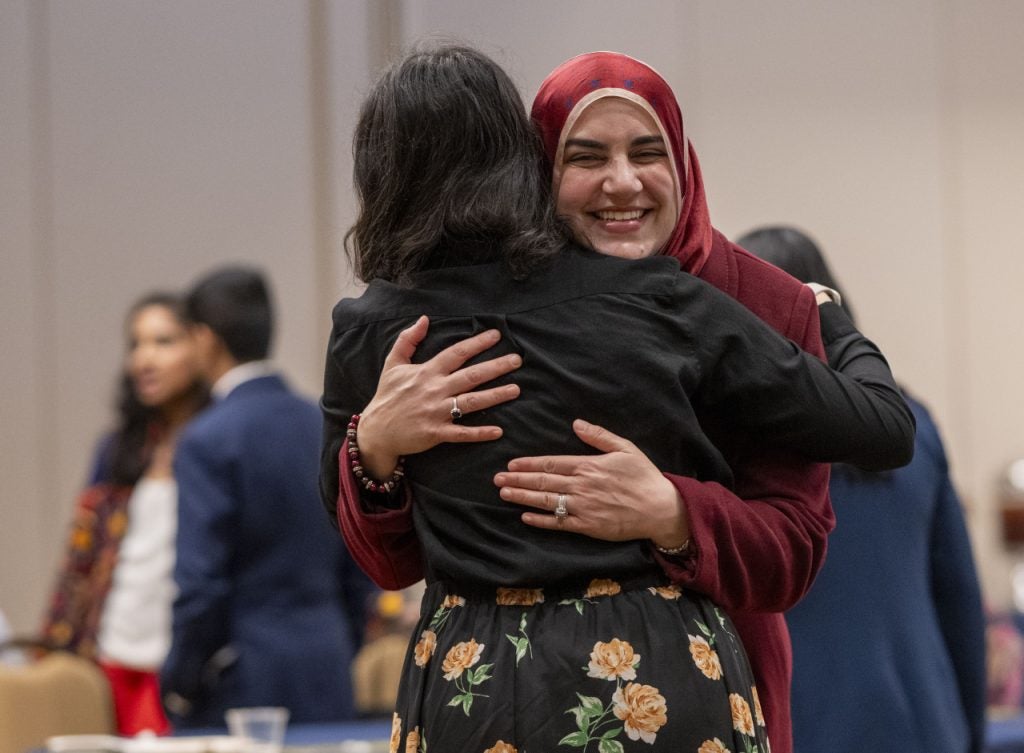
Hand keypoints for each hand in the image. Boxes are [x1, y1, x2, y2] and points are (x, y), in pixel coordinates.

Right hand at [357, 316, 521, 477]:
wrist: (375, 430)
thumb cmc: (387, 396)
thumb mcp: (393, 363)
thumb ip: (407, 339)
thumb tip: (423, 319)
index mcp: (427, 372)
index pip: (456, 353)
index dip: (477, 343)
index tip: (496, 335)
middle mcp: (434, 390)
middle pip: (471, 376)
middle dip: (495, 367)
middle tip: (517, 360)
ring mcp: (436, 412)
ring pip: (471, 402)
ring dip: (495, 396)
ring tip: (516, 389)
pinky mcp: (435, 433)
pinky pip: (461, 434)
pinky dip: (479, 433)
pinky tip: (498, 430)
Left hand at [493, 419, 688, 547]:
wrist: (660, 508)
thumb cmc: (643, 476)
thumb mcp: (625, 448)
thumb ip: (599, 436)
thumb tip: (576, 423)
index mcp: (589, 466)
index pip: (551, 464)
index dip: (529, 464)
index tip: (511, 464)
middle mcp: (582, 486)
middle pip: (543, 483)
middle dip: (518, 480)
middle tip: (497, 479)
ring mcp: (583, 508)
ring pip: (546, 502)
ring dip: (522, 498)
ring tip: (504, 494)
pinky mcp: (588, 526)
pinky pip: (558, 523)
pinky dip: (540, 520)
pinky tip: (525, 516)